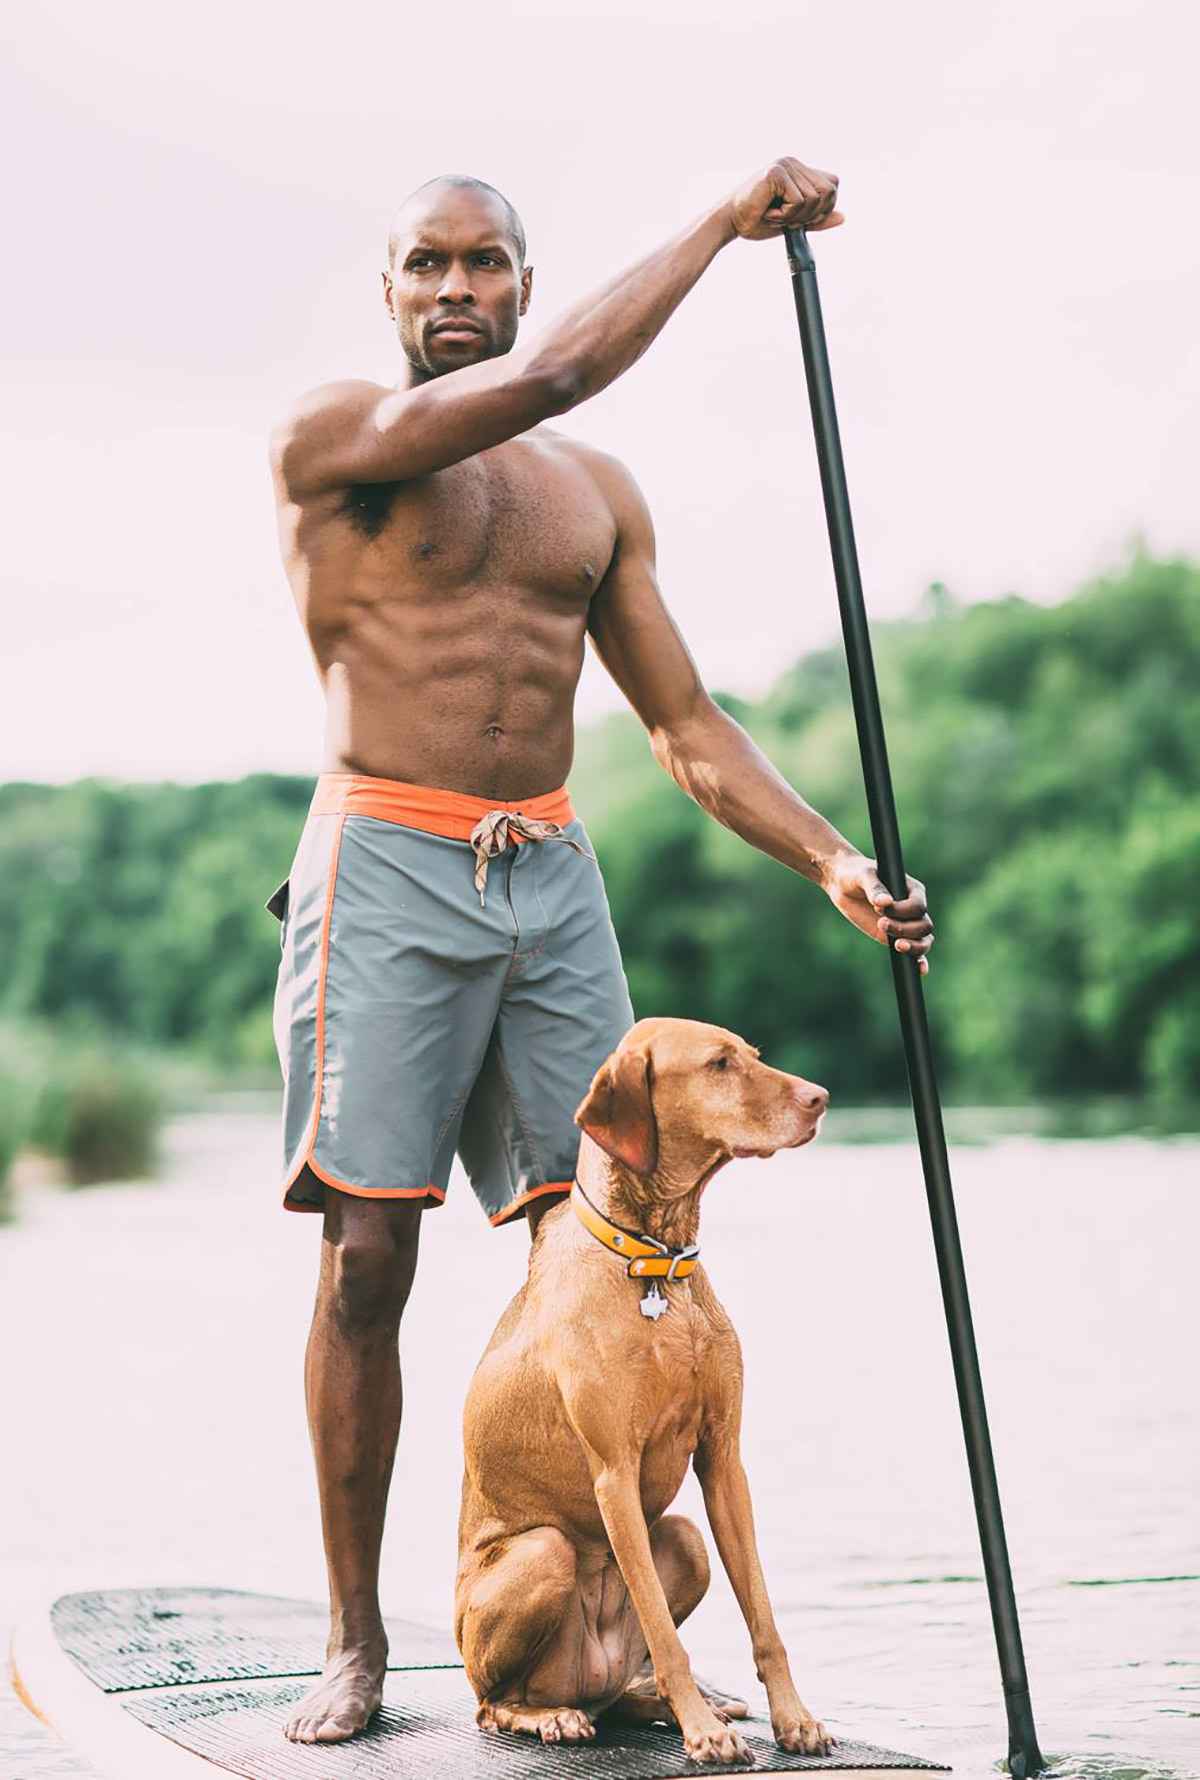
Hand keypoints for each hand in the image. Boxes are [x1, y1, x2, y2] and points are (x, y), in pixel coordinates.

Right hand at [727, 157, 841, 240]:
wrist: (731, 222)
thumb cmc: (757, 220)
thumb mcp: (793, 221)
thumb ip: (817, 219)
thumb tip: (842, 217)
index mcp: (799, 171)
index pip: (832, 184)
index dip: (824, 207)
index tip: (802, 218)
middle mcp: (794, 163)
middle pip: (829, 191)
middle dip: (812, 214)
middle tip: (787, 218)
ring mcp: (785, 165)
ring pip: (814, 198)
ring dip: (795, 216)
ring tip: (775, 214)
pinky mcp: (777, 172)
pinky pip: (798, 201)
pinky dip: (785, 215)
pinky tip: (769, 212)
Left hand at [824, 850, 933, 973]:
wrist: (843, 884)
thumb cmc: (856, 874)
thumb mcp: (863, 876)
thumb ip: (875, 888)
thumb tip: (885, 902)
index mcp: (912, 890)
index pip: (918, 906)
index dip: (902, 911)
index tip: (880, 908)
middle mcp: (913, 908)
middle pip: (924, 926)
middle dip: (905, 929)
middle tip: (881, 923)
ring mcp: (906, 924)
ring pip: (924, 940)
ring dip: (913, 946)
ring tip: (896, 946)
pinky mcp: (896, 936)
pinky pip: (914, 951)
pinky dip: (919, 960)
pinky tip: (920, 970)